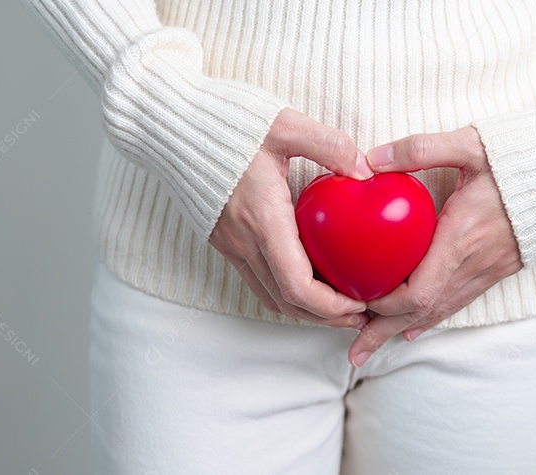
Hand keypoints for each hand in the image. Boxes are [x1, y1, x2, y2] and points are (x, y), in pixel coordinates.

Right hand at [210, 108, 375, 328]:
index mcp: (263, 221)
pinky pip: (258, 280)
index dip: (332, 306)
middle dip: (326, 317)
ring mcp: (231, 244)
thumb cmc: (227, 123)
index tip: (361, 302)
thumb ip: (328, 145)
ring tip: (340, 306)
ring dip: (306, 310)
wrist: (171, 125)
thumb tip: (364, 170)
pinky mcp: (224, 240)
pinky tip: (309, 279)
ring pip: (270, 296)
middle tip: (361, 315)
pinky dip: (286, 291)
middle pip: (287, 302)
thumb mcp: (284, 124)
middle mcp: (244, 241)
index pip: (297, 286)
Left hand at [347, 126, 523, 365]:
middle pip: (423, 312)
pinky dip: (431, 317)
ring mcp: (488, 270)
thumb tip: (371, 159)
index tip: (355, 300)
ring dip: (402, 330)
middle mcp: (475, 263)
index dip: (385, 304)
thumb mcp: (470, 143)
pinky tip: (412, 329)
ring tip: (370, 346)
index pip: (419, 292)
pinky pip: (458, 302)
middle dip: (384, 331)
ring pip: (440, 311)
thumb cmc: (524, 156)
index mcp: (462, 238)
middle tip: (353, 352)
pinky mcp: (498, 269)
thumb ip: (421, 149)